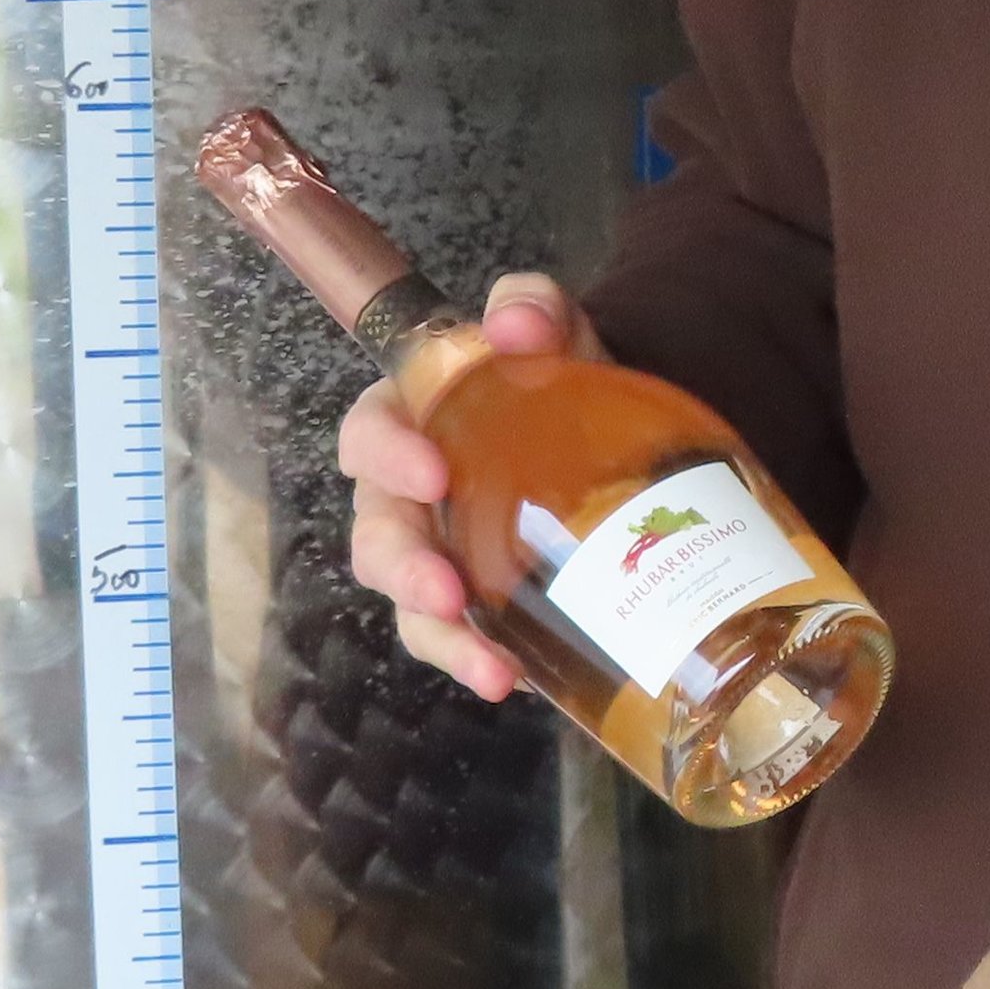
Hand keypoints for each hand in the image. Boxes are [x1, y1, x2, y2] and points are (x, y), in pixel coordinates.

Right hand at [338, 273, 596, 698]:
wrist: (622, 435)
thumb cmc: (558, 380)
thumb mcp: (554, 333)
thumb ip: (532, 309)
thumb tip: (515, 325)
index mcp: (409, 424)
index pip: (368, 436)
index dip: (386, 455)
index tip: (433, 472)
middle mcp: (408, 500)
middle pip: (377, 539)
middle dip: (405, 568)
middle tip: (448, 589)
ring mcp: (440, 561)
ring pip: (410, 607)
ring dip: (441, 635)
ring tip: (487, 660)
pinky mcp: (477, 610)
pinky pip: (457, 643)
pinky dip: (477, 662)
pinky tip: (513, 679)